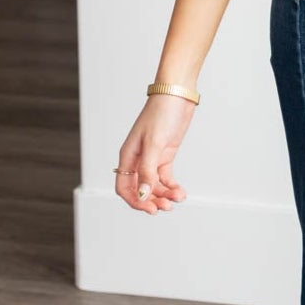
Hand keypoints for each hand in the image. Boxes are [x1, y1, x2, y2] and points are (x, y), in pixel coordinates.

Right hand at [114, 94, 194, 213]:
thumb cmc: (162, 113)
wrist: (178, 95)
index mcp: (128, 156)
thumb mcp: (155, 144)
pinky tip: (180, 191)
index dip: (135, 201)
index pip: (124, 187)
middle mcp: (137, 159)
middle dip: (153, 200)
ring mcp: (152, 157)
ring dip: (165, 194)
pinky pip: (165, 177)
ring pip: (154, 185)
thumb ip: (148, 171)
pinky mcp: (165, 155)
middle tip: (167, 207)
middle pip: (140, 189)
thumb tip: (143, 195)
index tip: (151, 209)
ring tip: (178, 198)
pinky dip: (172, 186)